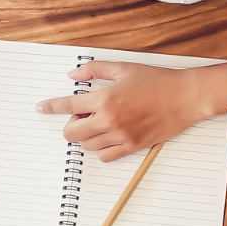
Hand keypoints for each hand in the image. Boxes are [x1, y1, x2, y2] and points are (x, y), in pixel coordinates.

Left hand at [35, 61, 226, 161]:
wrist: (186, 97)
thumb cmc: (158, 81)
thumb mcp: (124, 68)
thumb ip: (95, 70)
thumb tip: (73, 75)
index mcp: (106, 99)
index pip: (68, 105)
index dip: (51, 107)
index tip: (41, 108)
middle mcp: (110, 120)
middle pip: (72, 132)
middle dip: (71, 124)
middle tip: (83, 115)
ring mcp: (121, 136)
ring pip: (87, 146)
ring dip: (86, 136)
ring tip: (100, 123)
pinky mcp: (132, 147)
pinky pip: (105, 156)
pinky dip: (100, 149)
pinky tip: (108, 137)